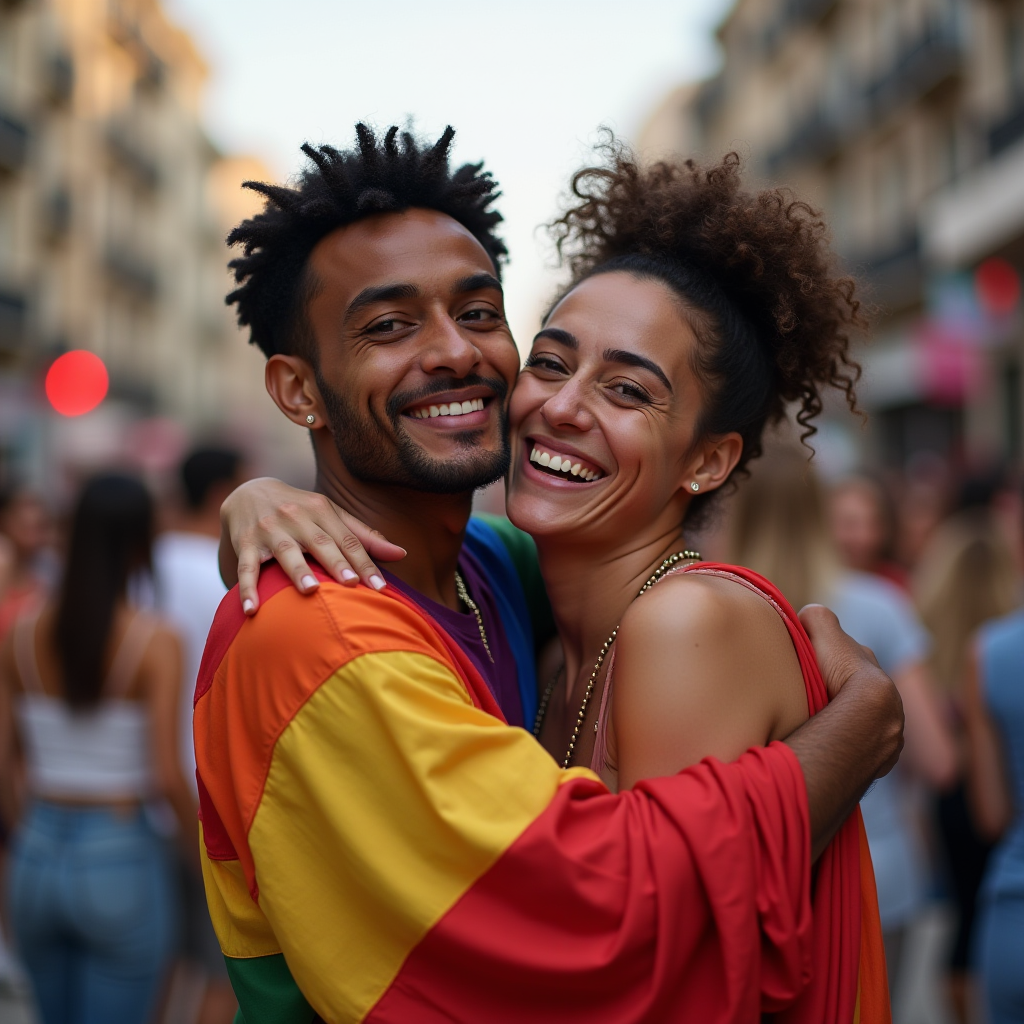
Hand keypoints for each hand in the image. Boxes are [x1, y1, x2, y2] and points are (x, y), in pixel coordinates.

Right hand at [220, 478, 406, 614]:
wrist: (248, 492)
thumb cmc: (300, 510)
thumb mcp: (331, 515)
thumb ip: (364, 537)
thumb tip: (401, 554)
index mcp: (321, 510)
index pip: (347, 539)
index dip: (365, 563)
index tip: (380, 587)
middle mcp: (296, 517)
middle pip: (320, 542)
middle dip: (336, 563)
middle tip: (352, 585)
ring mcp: (269, 529)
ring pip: (285, 551)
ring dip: (298, 571)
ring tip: (311, 591)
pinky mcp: (244, 543)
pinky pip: (246, 567)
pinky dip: (247, 588)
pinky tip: (252, 610)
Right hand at [798, 603, 903, 777]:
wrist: (866, 719)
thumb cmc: (840, 672)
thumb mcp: (824, 631)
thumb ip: (817, 617)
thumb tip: (807, 616)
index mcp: (872, 669)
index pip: (849, 660)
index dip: (828, 661)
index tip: (809, 668)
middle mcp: (887, 698)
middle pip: (859, 693)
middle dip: (841, 695)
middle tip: (814, 701)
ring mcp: (888, 729)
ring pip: (864, 724)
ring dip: (848, 725)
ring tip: (822, 730)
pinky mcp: (884, 757)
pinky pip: (865, 751)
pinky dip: (851, 748)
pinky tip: (833, 749)